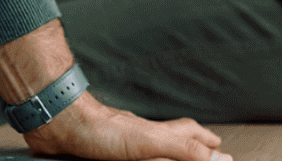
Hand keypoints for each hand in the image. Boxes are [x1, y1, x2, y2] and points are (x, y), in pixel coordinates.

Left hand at [25, 92, 230, 160]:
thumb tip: (220, 159)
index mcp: (158, 133)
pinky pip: (121, 156)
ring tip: (168, 156)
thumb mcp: (152, 143)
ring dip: (160, 151)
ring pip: (147, 148)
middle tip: (202, 149)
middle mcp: (141, 136)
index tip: (218, 145)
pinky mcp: (101, 152)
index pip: (190, 134)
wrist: (61, 124)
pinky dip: (131, 157)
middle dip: (188, 144)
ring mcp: (121, 144)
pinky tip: (123, 158)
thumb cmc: (102, 130)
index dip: (205, 141)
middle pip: (172, 139)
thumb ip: (185, 150)